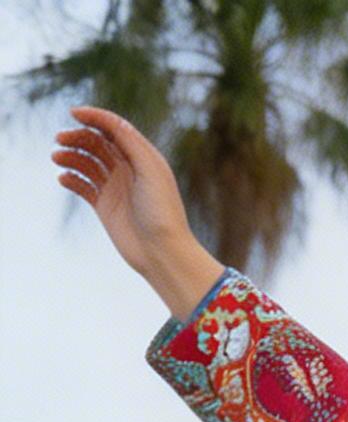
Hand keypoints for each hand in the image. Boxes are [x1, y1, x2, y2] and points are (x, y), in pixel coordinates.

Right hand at [51, 105, 214, 304]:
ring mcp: (115, 187)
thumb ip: (130, 143)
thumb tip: (109, 122)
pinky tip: (64, 179)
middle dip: (78, 137)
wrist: (163, 253)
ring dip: (70, 156)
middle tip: (60, 139)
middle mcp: (128, 169)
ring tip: (57, 158)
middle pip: (96, 142)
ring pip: (87, 162)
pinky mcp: (105, 206)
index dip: (94, 117)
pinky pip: (83, 186)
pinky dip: (71, 179)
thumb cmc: (162, 212)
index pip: (113, 128)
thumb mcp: (150, 170)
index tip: (74, 113)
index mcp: (142, 157)